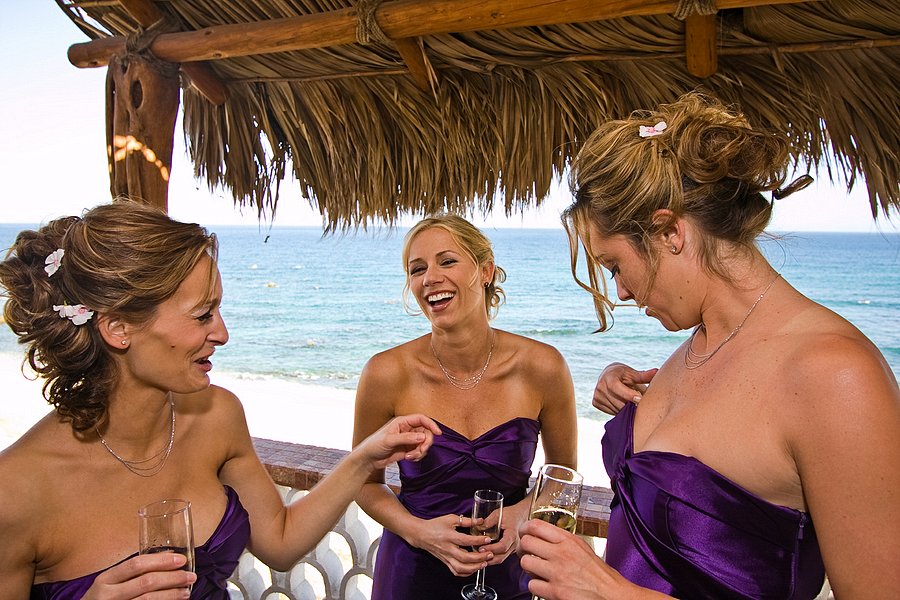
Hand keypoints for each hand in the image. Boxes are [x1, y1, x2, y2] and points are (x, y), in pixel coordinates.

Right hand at [83, 553, 195, 598]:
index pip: (136, 565)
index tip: (181, 559)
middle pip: (146, 583)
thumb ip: (133, 572)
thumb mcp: (111, 582)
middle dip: (172, 578)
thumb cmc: (103, 598)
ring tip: (186, 591)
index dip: (161, 561)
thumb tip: (168, 556)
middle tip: (190, 576)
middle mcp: (108, 595)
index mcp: (105, 579)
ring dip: (171, 595)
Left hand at [357, 414, 441, 469]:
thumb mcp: (389, 440)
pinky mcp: (409, 449)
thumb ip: (406, 438)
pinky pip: (420, 451)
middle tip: (421, 451)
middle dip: (426, 443)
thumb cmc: (375, 445)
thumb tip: (422, 437)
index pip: (422, 419)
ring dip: (420, 451)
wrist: (369, 459)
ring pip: (424, 443)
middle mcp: (408, 429)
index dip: (431, 424)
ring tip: (410, 457)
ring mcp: (409, 440)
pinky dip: (417, 456)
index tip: (438, 433)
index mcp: (403, 422)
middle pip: (426, 432)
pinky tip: (408, 459)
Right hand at [408, 514, 495, 576]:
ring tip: (484, 563)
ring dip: (474, 568)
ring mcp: (446, 557)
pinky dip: (466, 573)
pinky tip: (474, 569)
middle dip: (479, 558)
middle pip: (464, 557)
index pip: (465, 540)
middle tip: (490, 554)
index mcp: (449, 536)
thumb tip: (480, 521)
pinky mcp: (445, 562)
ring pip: (460, 568)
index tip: (488, 539)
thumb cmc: (436, 525)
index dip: (478, 541)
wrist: (421, 534)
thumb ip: (466, 520)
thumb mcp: (450, 518)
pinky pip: (456, 572)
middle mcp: (447, 549)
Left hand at [480, 500, 526, 565]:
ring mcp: (514, 548)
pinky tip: (485, 555)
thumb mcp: (498, 514)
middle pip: (501, 556)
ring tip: (479, 557)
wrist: (522, 515)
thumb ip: (488, 521)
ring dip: (490, 560)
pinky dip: (494, 558)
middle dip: (488, 558)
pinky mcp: (512, 550)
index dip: (491, 549)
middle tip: (477, 554)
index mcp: (512, 534)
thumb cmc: (512, 514)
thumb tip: (477, 528)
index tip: (481, 548)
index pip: (502, 546)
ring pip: (502, 558)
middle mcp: (515, 544)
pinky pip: (503, 556)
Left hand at [518, 519, 643, 599]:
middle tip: (527, 553)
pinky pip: (532, 584)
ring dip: (529, 568)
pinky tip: (545, 585)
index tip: (524, 533)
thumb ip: (562, 541)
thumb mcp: (582, 548)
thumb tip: (542, 537)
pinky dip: (536, 586)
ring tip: (537, 571)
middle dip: (523, 549)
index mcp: (568, 541)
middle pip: (526, 542)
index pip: (536, 525)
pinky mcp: (555, 591)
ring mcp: (557, 573)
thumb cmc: (599, 574)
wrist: (611, 595)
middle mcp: (561, 554)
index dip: (525, 529)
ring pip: (525, 562)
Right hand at [593, 363, 657, 414]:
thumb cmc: (623, 374)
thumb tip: (657, 371)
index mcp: (609, 377)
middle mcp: (600, 386)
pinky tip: (623, 405)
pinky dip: (619, 411)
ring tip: (633, 405)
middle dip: (631, 405)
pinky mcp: (595, 403)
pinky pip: (611, 412)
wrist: (608, 376)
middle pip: (617, 401)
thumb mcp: (632, 374)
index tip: (640, 399)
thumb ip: (643, 375)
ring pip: (615, 409)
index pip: (616, 387)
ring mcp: (597, 395)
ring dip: (626, 410)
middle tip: (642, 406)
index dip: (627, 394)